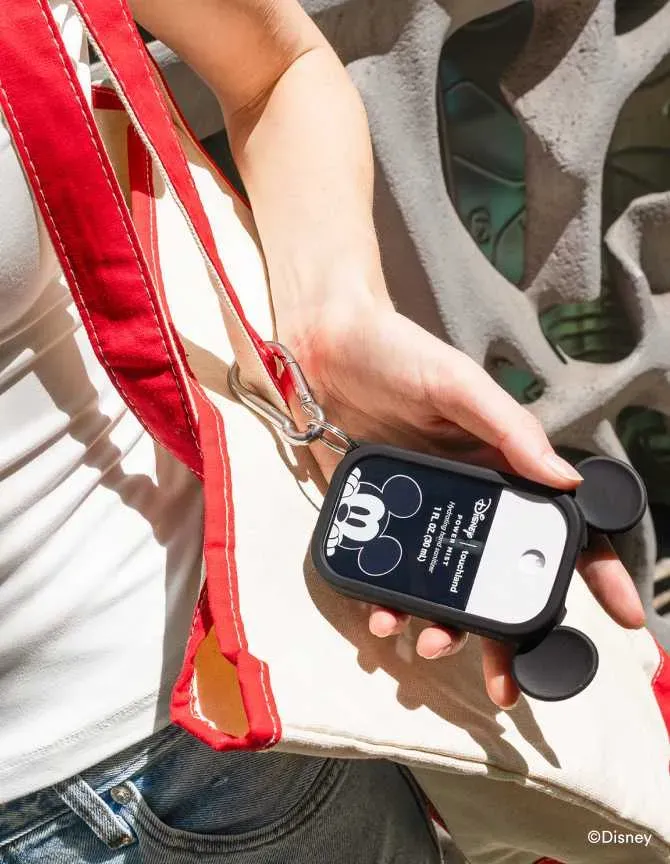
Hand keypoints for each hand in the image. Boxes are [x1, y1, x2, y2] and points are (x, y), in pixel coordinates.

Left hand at [281, 295, 645, 708]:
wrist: (318, 354)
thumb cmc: (396, 355)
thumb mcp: (457, 385)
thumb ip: (510, 429)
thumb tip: (567, 481)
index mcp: (500, 468)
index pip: (557, 526)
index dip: (594, 570)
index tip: (619, 615)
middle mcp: (467, 500)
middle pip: (500, 577)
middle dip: (509, 634)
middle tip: (507, 681)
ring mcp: (422, 516)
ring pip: (446, 588)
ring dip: (446, 628)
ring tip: (432, 645)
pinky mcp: (379, 523)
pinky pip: (392, 576)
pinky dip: (392, 606)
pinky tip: (385, 619)